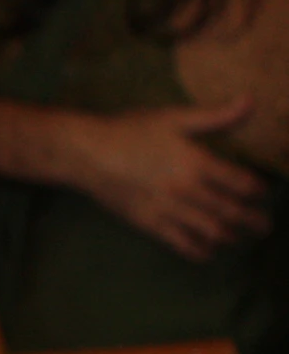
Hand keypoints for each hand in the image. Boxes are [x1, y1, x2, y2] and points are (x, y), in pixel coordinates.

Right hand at [71, 98, 271, 260]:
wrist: (88, 154)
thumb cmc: (130, 131)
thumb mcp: (174, 117)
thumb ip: (215, 115)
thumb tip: (251, 101)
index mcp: (196, 162)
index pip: (240, 182)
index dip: (257, 189)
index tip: (263, 192)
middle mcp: (186, 189)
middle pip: (230, 210)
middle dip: (252, 220)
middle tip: (264, 226)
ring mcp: (167, 209)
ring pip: (209, 230)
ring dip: (230, 237)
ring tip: (240, 238)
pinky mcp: (148, 222)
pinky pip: (180, 242)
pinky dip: (198, 250)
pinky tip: (207, 252)